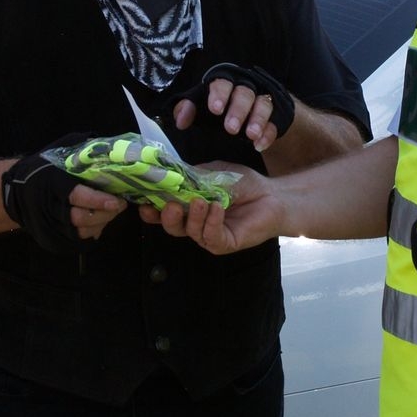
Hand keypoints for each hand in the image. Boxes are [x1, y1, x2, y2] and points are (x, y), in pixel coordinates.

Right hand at [1, 152, 123, 250]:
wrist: (16, 193)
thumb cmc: (41, 170)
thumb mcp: (57, 155)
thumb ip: (79, 152)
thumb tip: (107, 147)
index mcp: (53, 184)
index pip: (77, 196)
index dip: (97, 200)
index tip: (116, 200)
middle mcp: (51, 207)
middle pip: (82, 218)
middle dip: (105, 213)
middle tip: (120, 204)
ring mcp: (51, 226)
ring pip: (82, 231)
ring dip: (102, 222)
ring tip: (112, 210)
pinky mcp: (55, 238)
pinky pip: (80, 239)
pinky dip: (94, 230)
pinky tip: (100, 219)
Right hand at [144, 167, 281, 253]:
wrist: (272, 195)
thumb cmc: (244, 183)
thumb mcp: (214, 173)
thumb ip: (192, 176)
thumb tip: (169, 173)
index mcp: (188, 206)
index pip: (163, 210)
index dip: (151, 207)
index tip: (144, 198)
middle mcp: (195, 224)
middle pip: (171, 226)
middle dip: (166, 216)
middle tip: (170, 204)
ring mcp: (209, 235)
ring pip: (190, 232)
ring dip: (193, 216)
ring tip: (201, 201)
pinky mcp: (224, 244)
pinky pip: (210, 236)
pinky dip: (211, 221)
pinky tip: (217, 207)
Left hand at [169, 63, 293, 152]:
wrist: (250, 113)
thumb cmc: (222, 108)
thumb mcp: (203, 108)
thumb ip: (189, 110)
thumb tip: (179, 121)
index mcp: (226, 84)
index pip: (222, 82)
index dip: (219, 94)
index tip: (215, 109)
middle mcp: (246, 89)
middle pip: (244, 93)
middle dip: (238, 110)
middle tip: (230, 129)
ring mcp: (263, 101)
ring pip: (263, 104)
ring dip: (257, 120)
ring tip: (250, 136)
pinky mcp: (276, 115)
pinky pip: (275, 122)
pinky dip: (268, 134)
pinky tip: (260, 145)